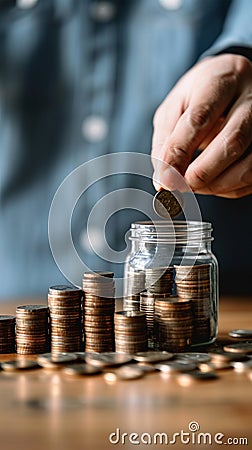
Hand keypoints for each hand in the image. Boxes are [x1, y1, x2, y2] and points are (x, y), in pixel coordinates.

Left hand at [152, 54, 251, 197]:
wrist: (233, 81)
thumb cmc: (200, 95)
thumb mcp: (175, 107)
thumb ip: (166, 141)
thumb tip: (164, 180)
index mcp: (221, 80)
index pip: (199, 119)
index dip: (179, 153)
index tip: (165, 179)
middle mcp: (251, 96)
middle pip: (232, 141)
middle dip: (202, 173)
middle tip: (181, 187)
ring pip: (250, 164)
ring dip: (218, 185)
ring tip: (195, 187)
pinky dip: (230, 189)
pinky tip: (213, 184)